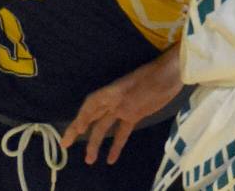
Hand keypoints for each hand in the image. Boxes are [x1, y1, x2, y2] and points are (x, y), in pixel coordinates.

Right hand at [61, 47, 181, 165]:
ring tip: (89, 160)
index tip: (78, 130)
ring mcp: (123, 107)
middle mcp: (114, 100)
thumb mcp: (141, 85)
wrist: (170, 75)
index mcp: (113, 91)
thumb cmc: (155, 77)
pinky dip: (116, 144)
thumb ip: (130, 96)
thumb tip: (120, 107)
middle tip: (64, 144)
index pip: (92, 104)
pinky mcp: (134, 114)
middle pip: (92, 115)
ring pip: (104, 126)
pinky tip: (111, 158)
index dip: (83, 116)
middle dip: (77, 129)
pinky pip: (122, 131)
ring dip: (95, 142)